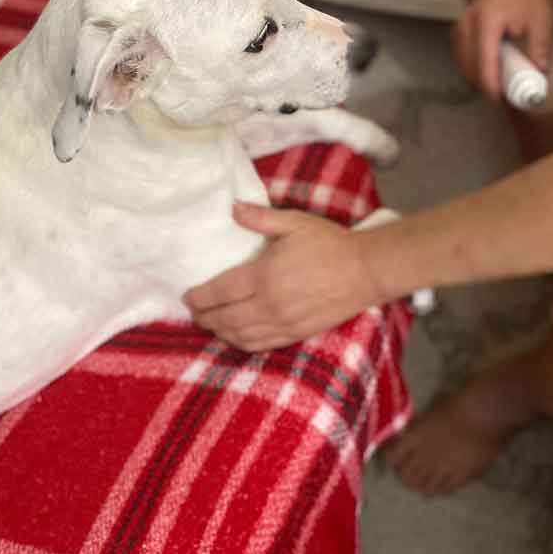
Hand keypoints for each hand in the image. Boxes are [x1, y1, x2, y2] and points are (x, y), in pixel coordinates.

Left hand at [183, 202, 384, 350]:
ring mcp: (283, 323)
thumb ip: (261, 217)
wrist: (365, 271)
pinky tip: (236, 336)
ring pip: (240, 336)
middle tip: (194, 311)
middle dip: (204, 317)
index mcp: (265, 275)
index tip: (187, 296)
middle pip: (225, 318)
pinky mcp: (296, 334)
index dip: (199, 297)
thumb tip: (233, 209)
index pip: (220, 292)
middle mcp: (270, 304)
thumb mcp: (295, 222)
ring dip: (220, 332)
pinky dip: (242, 343)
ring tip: (210, 324)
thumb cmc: (330, 244)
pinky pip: (261, 345)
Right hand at [453, 0, 552, 99]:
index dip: (490, 83)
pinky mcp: (460, 23)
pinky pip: (460, 50)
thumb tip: (540, 74)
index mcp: (488, 20)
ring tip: (493, 84)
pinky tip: (482, 70)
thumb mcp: (542, 21)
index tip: (499, 99)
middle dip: (482, 82)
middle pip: (469, 62)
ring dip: (474, 74)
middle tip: (500, 95)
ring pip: (461, 58)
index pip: (484, 60)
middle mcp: (469, 20)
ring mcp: (461, 21)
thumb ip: (540, 47)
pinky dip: (469, 63)